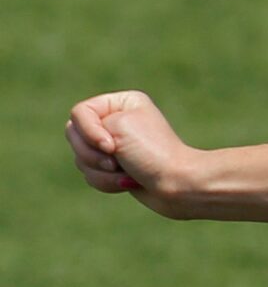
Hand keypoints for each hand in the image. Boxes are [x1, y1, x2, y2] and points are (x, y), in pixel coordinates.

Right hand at [67, 91, 194, 215]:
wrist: (174, 184)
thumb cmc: (151, 151)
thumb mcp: (118, 125)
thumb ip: (89, 125)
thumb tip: (82, 137)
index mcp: (122, 102)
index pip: (80, 112)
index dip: (89, 132)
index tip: (111, 146)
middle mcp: (117, 120)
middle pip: (74, 137)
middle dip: (93, 156)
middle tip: (117, 161)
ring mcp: (114, 144)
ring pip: (81, 160)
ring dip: (102, 172)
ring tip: (127, 174)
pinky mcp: (114, 166)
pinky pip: (89, 175)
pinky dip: (106, 182)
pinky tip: (128, 183)